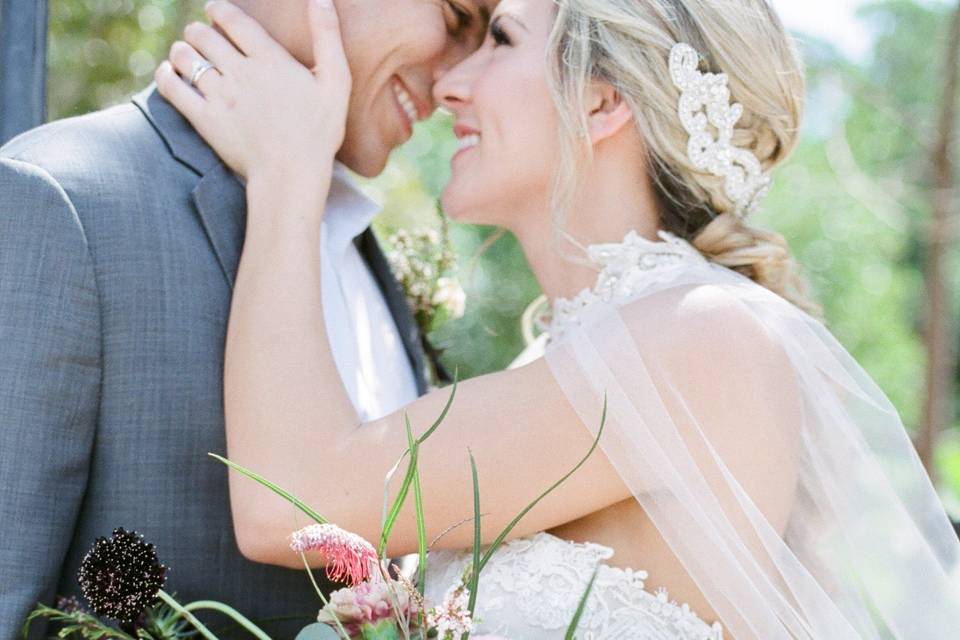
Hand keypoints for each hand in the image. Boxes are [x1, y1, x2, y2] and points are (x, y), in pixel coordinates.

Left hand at [155, 0, 350, 184]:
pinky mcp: (204, 120)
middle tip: (202, 38)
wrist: (293, 175)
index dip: (218, 10)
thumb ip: (328, 37)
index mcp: (270, 59)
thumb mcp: (336, 82)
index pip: (232, 19)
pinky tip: (170, 74)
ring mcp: (220, 96)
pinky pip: (172, 87)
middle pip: (203, 34)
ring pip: (185, 57)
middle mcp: (241, 72)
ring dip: (182, 50)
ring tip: (187, 55)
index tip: (215, 12)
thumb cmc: (320, 131)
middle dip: (199, 31)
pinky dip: (166, 75)